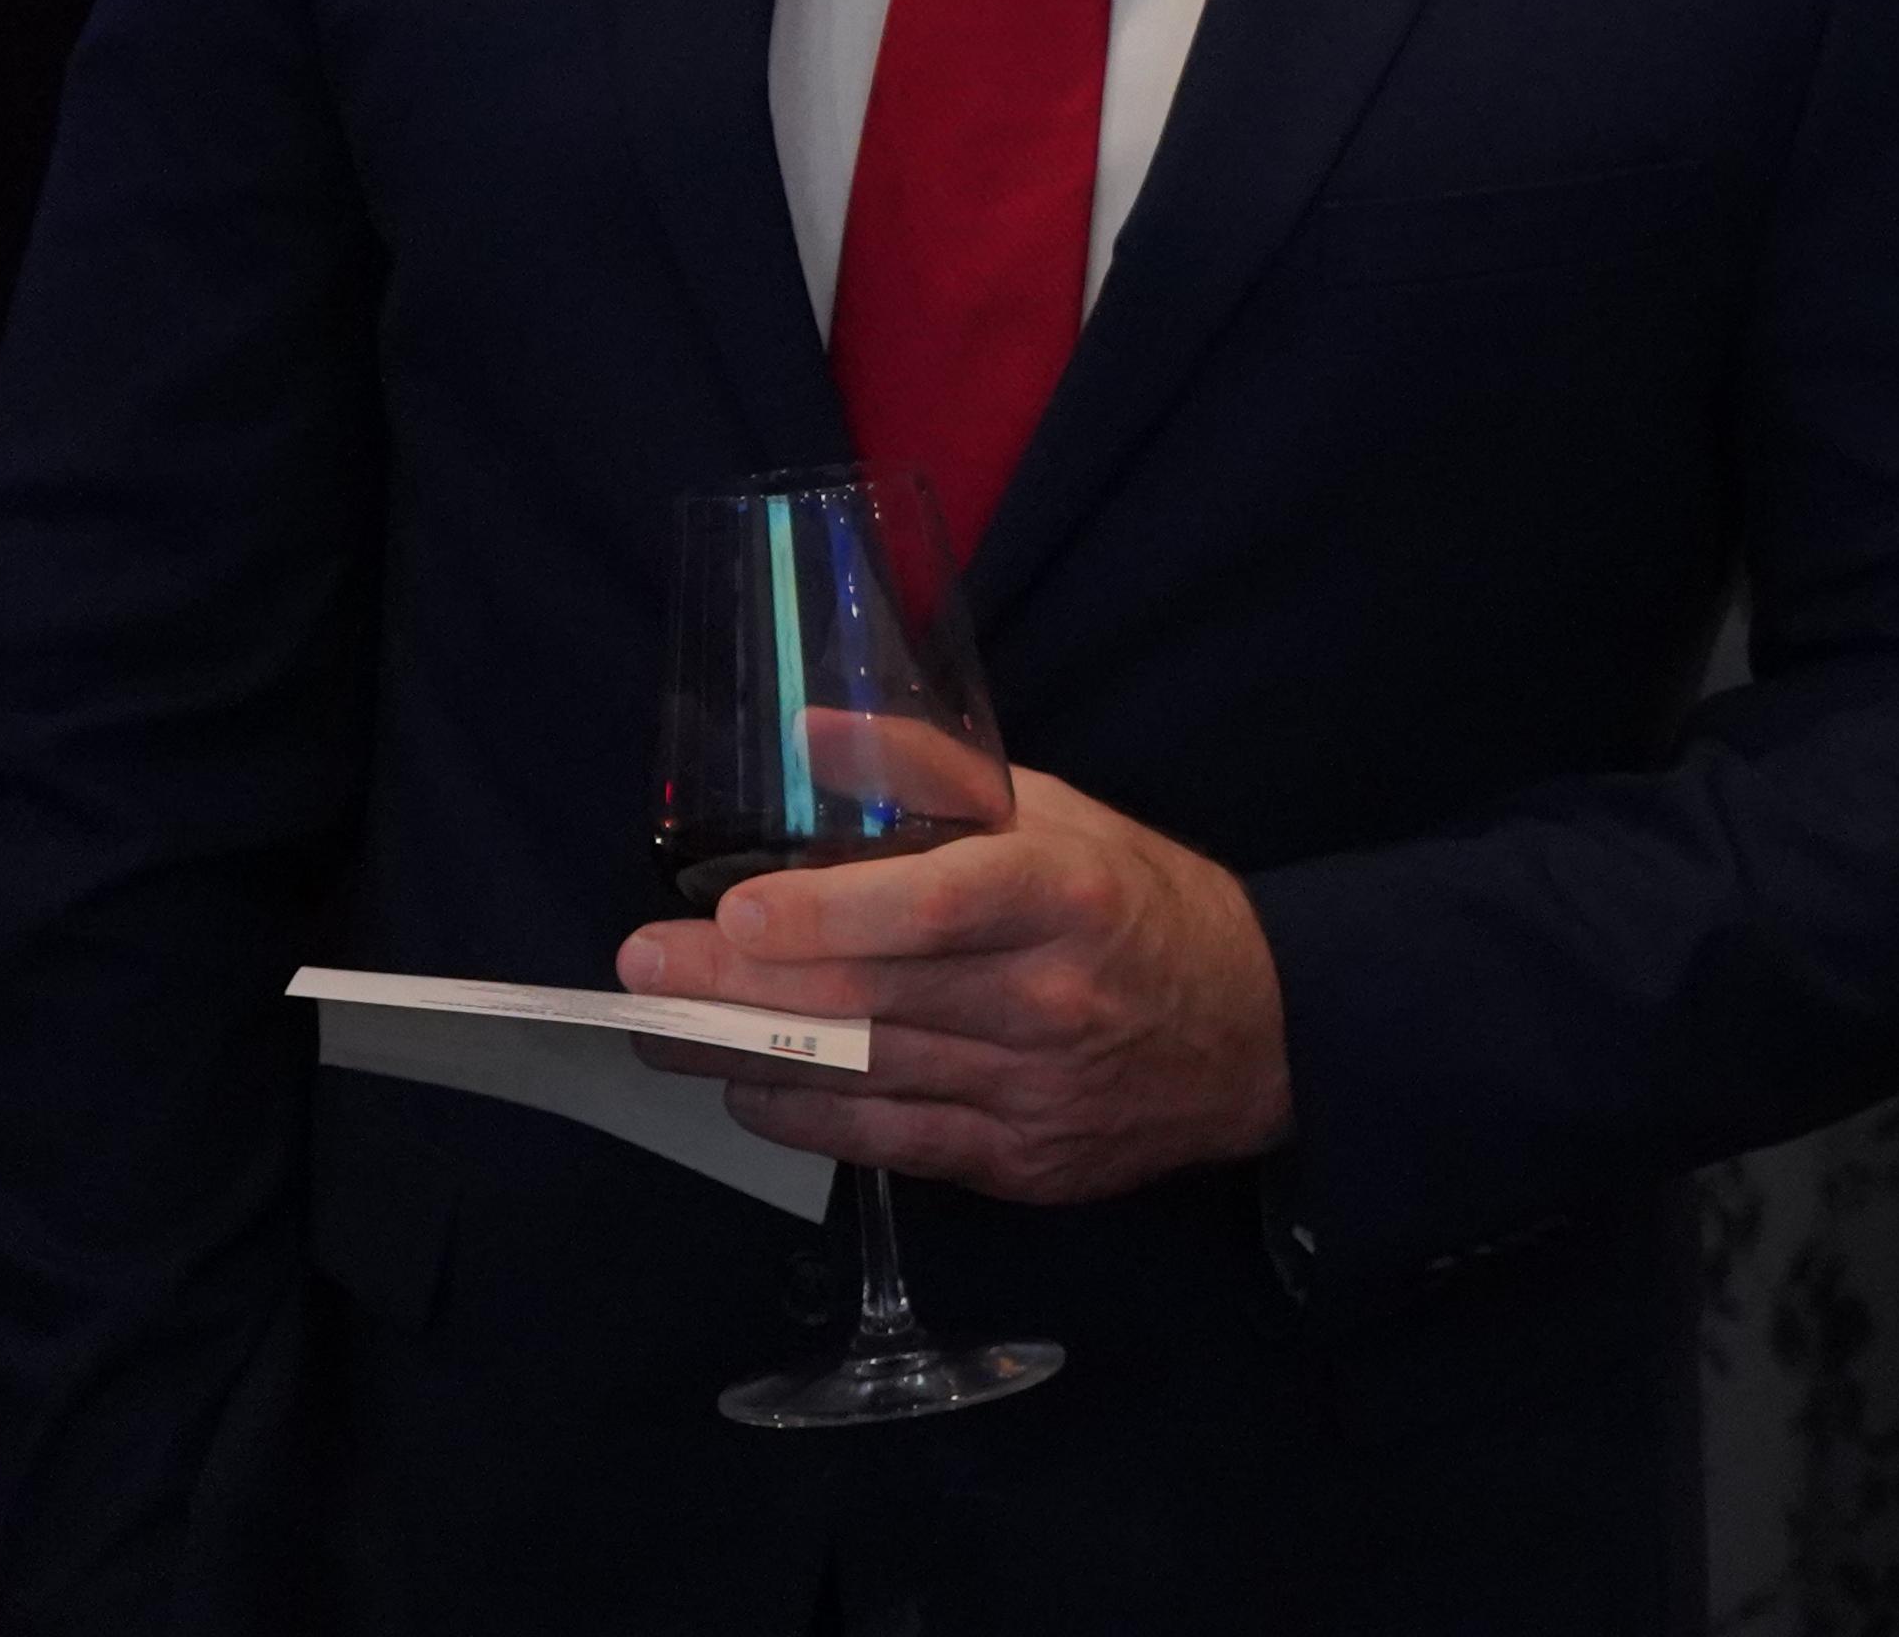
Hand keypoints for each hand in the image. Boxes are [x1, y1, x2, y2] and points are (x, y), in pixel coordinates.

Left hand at [617, 760, 1291, 1205]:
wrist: (1258, 1038)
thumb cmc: (1143, 905)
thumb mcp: (1064, 813)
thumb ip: (935, 774)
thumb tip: (811, 734)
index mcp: (1063, 896)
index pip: (936, 905)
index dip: (828, 913)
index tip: (733, 910)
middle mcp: (1045, 1000)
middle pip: (869, 1000)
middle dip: (737, 987)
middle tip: (640, 970)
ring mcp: (1030, 1094)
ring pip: (861, 1079)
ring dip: (742, 1055)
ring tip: (657, 1030)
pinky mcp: (1017, 1163)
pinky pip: (886, 1146)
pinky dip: (803, 1116)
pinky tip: (746, 1083)